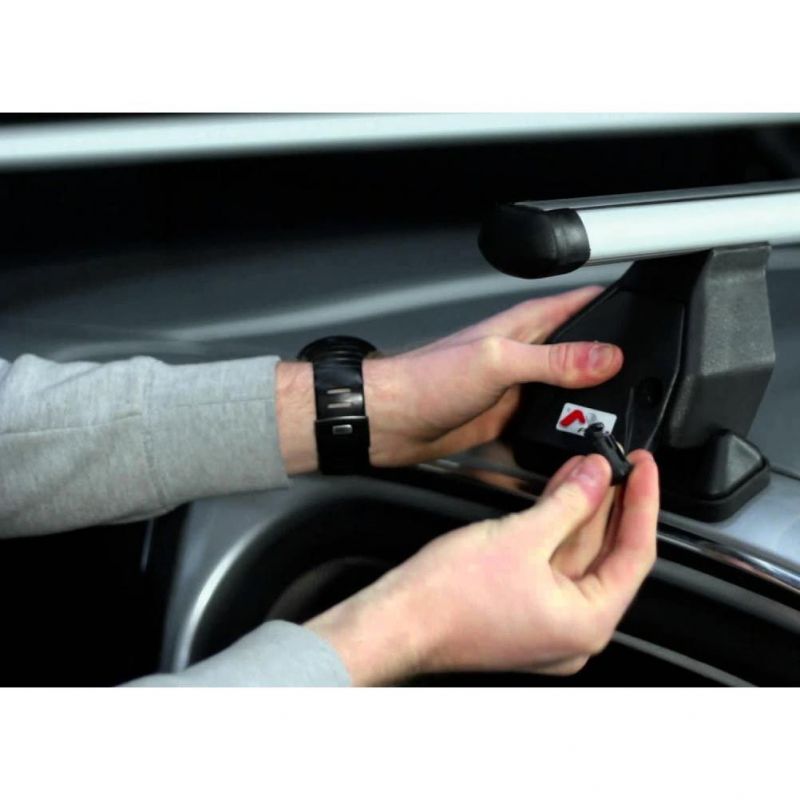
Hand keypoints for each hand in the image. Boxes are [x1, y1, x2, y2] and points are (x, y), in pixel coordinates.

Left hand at [276, 285, 622, 472]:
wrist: (391, 422)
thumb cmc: (426, 380)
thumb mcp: (497, 362)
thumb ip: (553, 359)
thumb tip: (606, 356)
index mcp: (524, 326)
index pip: (582, 303)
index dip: (617, 302)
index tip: (653, 310)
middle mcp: (525, 354)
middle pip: (583, 352)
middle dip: (613, 364)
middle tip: (646, 381)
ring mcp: (518, 388)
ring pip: (569, 392)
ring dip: (590, 403)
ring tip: (620, 418)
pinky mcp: (508, 418)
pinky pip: (547, 423)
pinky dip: (563, 431)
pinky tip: (577, 442)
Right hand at [306, 450, 658, 684]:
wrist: (398, 620)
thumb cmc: (449, 599)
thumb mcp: (521, 536)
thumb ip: (569, 502)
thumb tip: (598, 476)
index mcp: (587, 623)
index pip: (635, 554)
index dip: (643, 504)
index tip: (645, 470)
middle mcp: (573, 632)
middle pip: (607, 555)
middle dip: (610, 503)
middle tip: (618, 461)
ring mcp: (546, 622)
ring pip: (577, 556)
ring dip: (582, 510)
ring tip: (589, 467)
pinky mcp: (522, 610)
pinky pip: (552, 564)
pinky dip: (557, 528)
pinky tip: (559, 494)